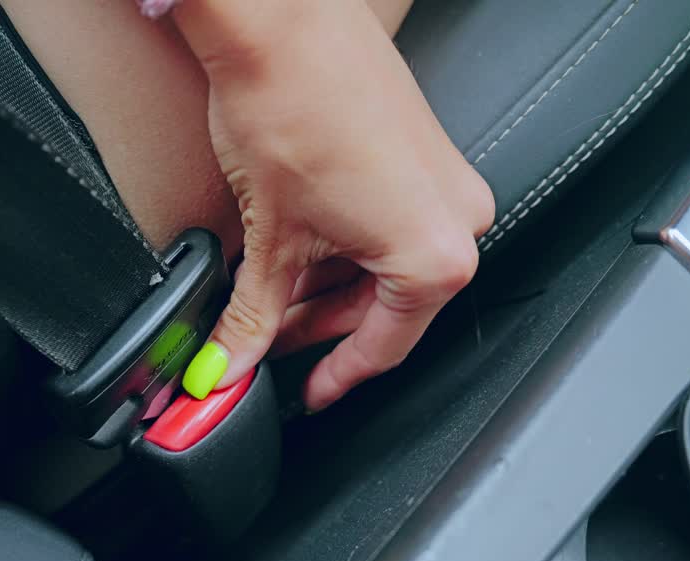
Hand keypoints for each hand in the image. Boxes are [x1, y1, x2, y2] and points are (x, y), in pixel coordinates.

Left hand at [175, 0, 492, 410]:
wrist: (282, 21)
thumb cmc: (289, 107)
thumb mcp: (270, 239)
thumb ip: (254, 317)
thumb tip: (232, 364)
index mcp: (435, 254)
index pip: (384, 346)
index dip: (335, 377)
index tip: (309, 394)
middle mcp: (456, 218)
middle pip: (385, 306)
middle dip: (319, 326)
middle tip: (268, 342)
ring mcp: (444, 180)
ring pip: (383, 264)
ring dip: (325, 285)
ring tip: (268, 290)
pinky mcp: (424, 151)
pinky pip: (388, 223)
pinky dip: (341, 245)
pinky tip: (294, 246)